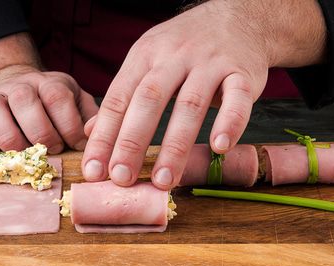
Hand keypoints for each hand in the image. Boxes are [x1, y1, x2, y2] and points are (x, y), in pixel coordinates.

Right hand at [0, 66, 97, 152]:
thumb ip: (91, 118)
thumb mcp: (78, 106)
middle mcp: (20, 86)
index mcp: (50, 84)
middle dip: (41, 134)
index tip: (75, 144)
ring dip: (11, 139)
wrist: (19, 90)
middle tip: (51, 150)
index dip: (68, 126)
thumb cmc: (55, 107)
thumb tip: (93, 133)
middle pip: (24, 102)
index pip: (57, 97)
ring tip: (24, 153)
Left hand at [81, 0, 324, 188]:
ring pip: (190, 105)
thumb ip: (124, 96)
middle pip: (149, 101)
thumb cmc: (185, 48)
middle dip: (132, 142)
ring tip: (165, 179)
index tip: (93, 171)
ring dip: (177, 146)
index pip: (118, 99)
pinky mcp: (242, 73)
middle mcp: (174, 57)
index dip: (104, 136)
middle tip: (121, 178)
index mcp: (144, 56)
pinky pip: (237, 98)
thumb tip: (91, 131)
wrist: (238, 17)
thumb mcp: (148, 61)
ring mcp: (210, 63)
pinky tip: (220, 147)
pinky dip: (230, 122)